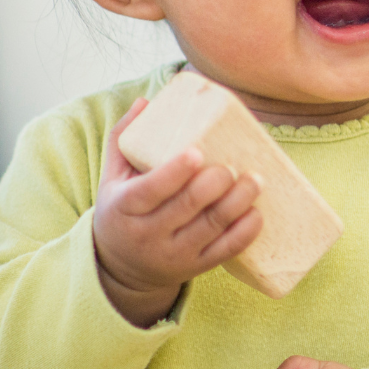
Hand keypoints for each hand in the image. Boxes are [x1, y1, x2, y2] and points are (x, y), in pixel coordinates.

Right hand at [92, 98, 263, 326]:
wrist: (122, 267)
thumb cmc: (122, 210)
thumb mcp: (112, 177)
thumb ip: (124, 138)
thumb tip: (146, 101)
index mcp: (125, 207)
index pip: (151, 189)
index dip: (176, 172)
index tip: (198, 152)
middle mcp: (148, 234)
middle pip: (187, 206)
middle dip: (215, 184)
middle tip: (233, 165)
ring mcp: (174, 253)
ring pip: (212, 227)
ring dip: (238, 202)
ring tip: (256, 180)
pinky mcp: (195, 266)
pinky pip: (225, 251)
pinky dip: (245, 232)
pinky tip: (257, 213)